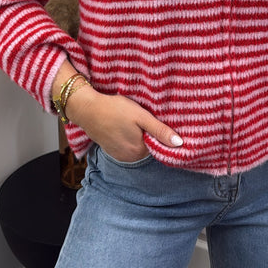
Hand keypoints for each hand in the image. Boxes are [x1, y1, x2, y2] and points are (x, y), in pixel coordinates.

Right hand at [66, 85, 182, 162]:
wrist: (87, 109)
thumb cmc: (115, 110)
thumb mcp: (141, 116)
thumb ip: (160, 131)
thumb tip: (179, 143)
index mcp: (140, 151)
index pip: (158, 145)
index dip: (158, 133)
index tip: (154, 120)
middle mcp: (130, 158)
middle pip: (147, 146)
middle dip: (147, 135)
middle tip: (142, 118)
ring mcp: (119, 156)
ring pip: (136, 146)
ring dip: (137, 136)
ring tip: (132, 122)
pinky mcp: (110, 150)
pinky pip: (125, 146)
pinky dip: (127, 138)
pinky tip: (123, 126)